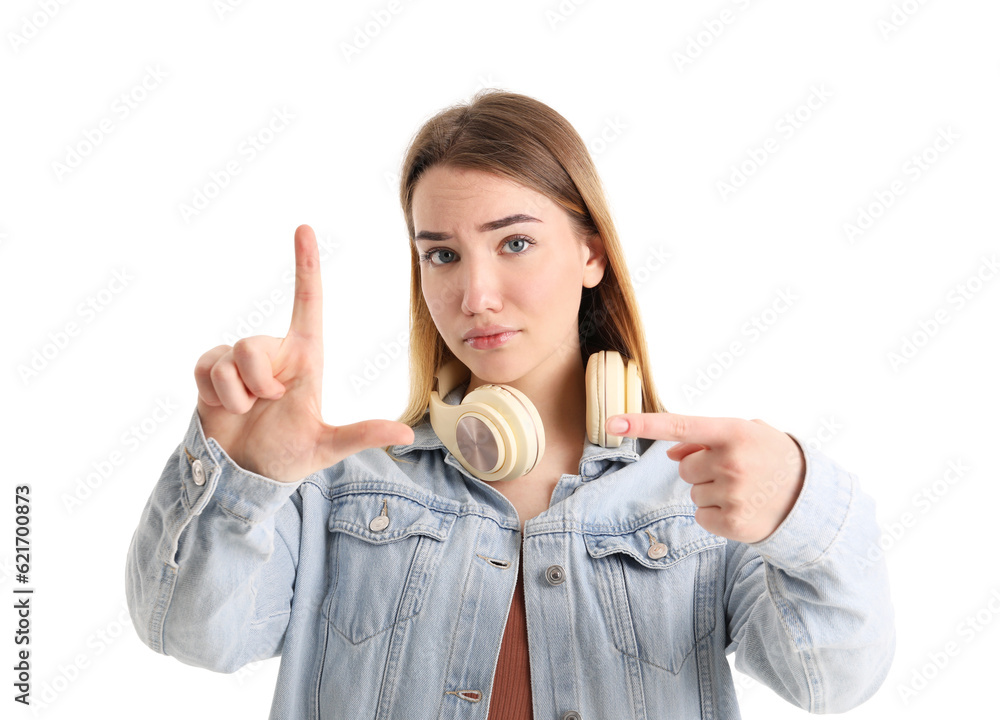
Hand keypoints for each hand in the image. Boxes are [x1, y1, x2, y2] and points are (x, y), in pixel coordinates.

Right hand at [194, 224, 413, 482]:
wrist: (244, 475)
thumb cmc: (287, 456)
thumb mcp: (326, 446)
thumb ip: (362, 436)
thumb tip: (407, 437)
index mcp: (305, 357)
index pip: (307, 302)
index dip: (306, 265)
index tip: (304, 228)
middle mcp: (272, 352)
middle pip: (253, 343)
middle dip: (258, 382)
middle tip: (268, 406)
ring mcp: (239, 360)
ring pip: (230, 357)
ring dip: (237, 393)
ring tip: (247, 410)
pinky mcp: (211, 369)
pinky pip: (207, 367)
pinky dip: (216, 393)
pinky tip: (224, 407)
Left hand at [605, 413, 805, 542]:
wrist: (811, 498)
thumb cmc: (771, 458)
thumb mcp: (745, 435)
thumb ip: (705, 439)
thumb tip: (671, 452)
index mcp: (732, 432)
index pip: (678, 425)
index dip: (642, 424)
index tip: (611, 422)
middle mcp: (730, 461)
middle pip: (684, 467)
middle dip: (702, 469)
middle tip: (734, 471)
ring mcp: (732, 493)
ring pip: (692, 492)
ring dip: (710, 491)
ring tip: (743, 490)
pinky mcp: (732, 522)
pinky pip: (701, 515)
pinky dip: (715, 513)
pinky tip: (741, 508)